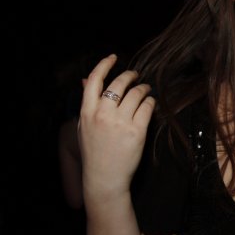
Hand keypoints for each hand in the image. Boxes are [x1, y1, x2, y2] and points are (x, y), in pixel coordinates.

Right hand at [78, 54, 154, 201]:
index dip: (104, 64)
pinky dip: (151, 101)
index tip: (113, 57)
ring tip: (146, 90)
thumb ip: (87, 103)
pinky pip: (148, 107)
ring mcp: (120, 122)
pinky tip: (150, 103)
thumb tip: (85, 80)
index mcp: (87, 112)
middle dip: (130, 75)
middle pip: (119, 83)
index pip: (94, 80)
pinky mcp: (137, 130)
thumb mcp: (83, 126)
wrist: (104, 177)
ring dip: (144, 88)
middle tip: (136, 75)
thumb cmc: (94, 151)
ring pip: (136, 93)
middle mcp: (103, 114)